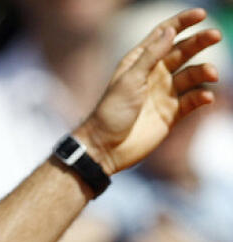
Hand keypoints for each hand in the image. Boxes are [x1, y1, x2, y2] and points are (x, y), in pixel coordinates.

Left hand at [76, 9, 220, 174]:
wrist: (106, 147)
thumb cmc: (111, 111)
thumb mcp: (130, 79)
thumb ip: (151, 55)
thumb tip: (169, 30)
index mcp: (139, 62)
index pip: (163, 35)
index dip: (181, 22)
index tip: (201, 14)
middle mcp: (154, 74)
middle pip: (182, 52)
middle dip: (199, 42)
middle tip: (215, 35)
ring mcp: (164, 93)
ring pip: (191, 75)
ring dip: (204, 71)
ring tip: (212, 73)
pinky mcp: (172, 113)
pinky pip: (193, 100)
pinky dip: (202, 96)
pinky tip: (206, 97)